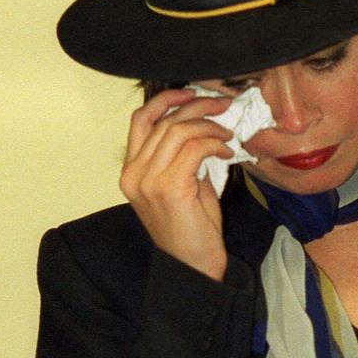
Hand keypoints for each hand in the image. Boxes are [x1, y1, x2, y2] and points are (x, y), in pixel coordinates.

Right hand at [120, 88, 233, 279]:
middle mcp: (133, 174)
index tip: (190, 92)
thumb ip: (181, 156)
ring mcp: (148, 181)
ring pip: (180, 131)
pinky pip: (195, 149)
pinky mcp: (169, 189)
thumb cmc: (191, 228)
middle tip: (222, 106)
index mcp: (131, 171)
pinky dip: (214, 144)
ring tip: (227, 135)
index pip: (140, 119)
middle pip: (164, 120)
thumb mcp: (181, 184)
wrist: (193, 265)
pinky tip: (226, 153)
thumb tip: (203, 124)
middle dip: (197, 105)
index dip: (165, 99)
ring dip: (209, 126)